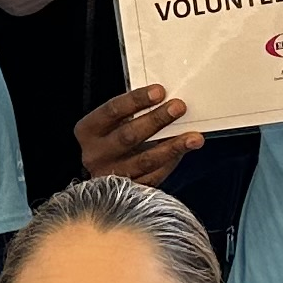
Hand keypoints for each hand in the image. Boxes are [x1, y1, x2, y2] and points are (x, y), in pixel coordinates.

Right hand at [75, 84, 196, 185]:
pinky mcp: (127, 191)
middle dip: (156, 120)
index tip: (159, 91)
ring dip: (172, 146)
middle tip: (178, 107)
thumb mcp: (112, 124)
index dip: (136, 100)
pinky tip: (184, 151)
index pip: (112, 111)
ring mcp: (111, 175)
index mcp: (88, 131)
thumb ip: (131, 112)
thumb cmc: (111, 141)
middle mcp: (96, 154)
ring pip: (145, 160)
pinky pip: (153, 176)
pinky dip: (171, 163)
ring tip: (193, 137)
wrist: (102, 180)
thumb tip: (165, 99)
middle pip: (128, 135)